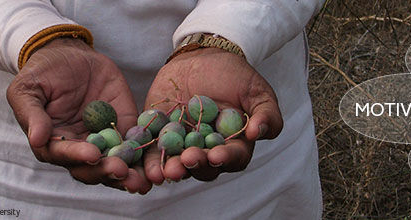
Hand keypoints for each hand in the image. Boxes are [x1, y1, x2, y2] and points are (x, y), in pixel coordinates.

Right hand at [6, 38, 151, 193]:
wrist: (71, 54)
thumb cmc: (43, 72)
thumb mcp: (28, 88)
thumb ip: (32, 114)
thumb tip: (37, 139)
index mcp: (53, 143)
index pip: (64, 156)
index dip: (77, 156)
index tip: (92, 154)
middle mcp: (79, 148)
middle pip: (93, 169)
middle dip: (108, 172)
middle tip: (123, 172)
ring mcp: (105, 141)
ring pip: (117, 164)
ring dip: (129, 175)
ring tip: (142, 181)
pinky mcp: (125, 128)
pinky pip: (137, 145)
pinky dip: (146, 157)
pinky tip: (156, 165)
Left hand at [143, 48, 282, 182]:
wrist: (202, 58)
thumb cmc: (235, 76)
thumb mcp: (257, 91)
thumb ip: (266, 113)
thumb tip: (258, 133)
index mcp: (235, 145)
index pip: (233, 157)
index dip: (225, 158)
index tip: (217, 155)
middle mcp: (209, 151)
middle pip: (203, 167)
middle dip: (195, 166)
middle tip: (187, 160)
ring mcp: (183, 146)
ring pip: (177, 165)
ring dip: (171, 170)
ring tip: (166, 170)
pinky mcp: (159, 136)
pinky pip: (153, 151)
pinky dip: (148, 160)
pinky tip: (144, 165)